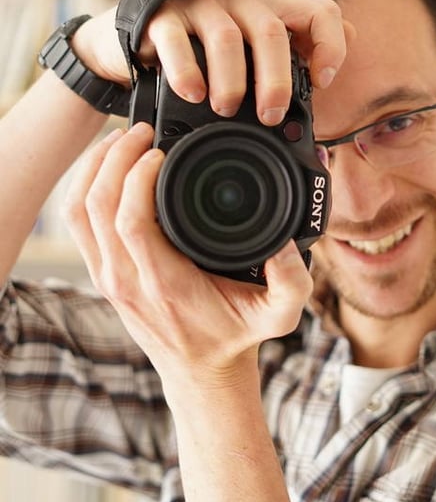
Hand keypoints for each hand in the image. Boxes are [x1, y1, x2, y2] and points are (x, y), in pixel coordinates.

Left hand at [64, 122, 313, 383]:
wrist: (201, 371)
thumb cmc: (234, 335)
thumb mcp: (278, 315)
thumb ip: (293, 283)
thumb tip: (286, 246)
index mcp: (166, 283)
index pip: (131, 221)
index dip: (138, 177)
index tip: (162, 151)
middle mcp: (128, 278)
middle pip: (97, 206)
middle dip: (114, 158)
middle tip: (142, 131)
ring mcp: (109, 276)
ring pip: (78, 210)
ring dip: (95, 167)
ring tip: (123, 139)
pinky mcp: (102, 272)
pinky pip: (77, 222)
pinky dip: (84, 184)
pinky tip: (107, 164)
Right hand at [70, 0, 350, 124]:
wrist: (134, 40)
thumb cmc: (204, 52)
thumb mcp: (252, 52)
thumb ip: (293, 54)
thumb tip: (335, 62)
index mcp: (269, 6)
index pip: (319, 12)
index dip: (329, 46)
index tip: (321, 82)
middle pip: (272, 30)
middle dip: (277, 79)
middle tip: (271, 115)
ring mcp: (198, 1)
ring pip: (227, 36)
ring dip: (232, 80)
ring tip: (226, 109)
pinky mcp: (159, 13)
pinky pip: (177, 39)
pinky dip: (187, 70)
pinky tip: (192, 93)